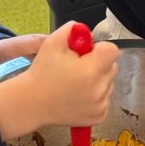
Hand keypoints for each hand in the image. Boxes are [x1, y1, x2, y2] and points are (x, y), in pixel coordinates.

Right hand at [0, 22, 118, 138]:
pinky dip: (96, 96)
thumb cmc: (41, 73)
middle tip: (78, 67)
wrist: (31, 103)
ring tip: (76, 83)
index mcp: (91, 70)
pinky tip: (78, 95)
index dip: (100, 48)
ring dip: (97, 80)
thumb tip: (86, 31)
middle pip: (112, 67)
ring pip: (109, 83)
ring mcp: (100, 105)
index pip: (112, 51)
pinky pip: (105, 99)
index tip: (87, 53)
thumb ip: (73, 29)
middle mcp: (99, 89)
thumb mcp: (52, 42)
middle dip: (98, 64)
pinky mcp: (99, 116)